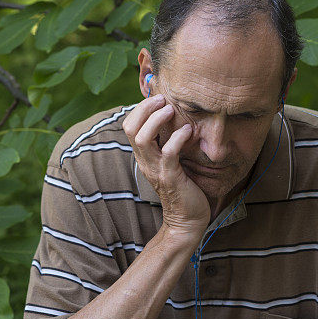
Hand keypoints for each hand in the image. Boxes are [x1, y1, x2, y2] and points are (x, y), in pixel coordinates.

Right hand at [123, 95, 209, 240]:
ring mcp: (156, 169)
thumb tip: (175, 120)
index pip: (129, 126)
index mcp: (143, 156)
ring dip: (157, 120)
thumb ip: (167, 144)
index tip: (157, 98)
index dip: (140, 109)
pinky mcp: (170, 176)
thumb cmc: (183, 188)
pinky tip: (188, 131)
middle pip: (131, 128)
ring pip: (143, 138)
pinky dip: (177, 138)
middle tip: (162, 99)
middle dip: (144, 109)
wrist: (186, 220)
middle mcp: (145, 161)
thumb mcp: (170, 162)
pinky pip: (168, 152)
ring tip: (171, 110)